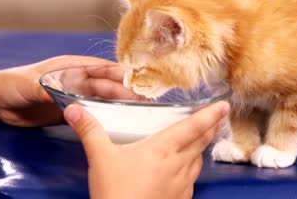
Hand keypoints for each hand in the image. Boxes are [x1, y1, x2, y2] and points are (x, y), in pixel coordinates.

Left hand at [0, 55, 137, 126]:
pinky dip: (104, 116)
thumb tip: (58, 95)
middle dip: (125, 90)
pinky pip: (91, 112)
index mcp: (71, 66)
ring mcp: (74, 95)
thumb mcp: (29, 85)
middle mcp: (76, 79)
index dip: (120, 73)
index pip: (101, 68)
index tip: (138, 81)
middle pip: (106, 85)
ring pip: (102, 98)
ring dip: (118, 103)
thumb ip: (44, 89)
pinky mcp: (69, 111)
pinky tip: (116, 121)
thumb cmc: (13, 84)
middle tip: (143, 100)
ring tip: (136, 110)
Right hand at [64, 101, 229, 198]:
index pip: (192, 128)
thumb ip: (89, 131)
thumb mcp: (100, 158)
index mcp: (163, 149)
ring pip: (198, 161)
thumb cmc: (114, 190)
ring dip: (201, 147)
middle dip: (210, 127)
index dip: (210, 115)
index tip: (225, 105)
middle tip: (217, 116)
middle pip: (201, 142)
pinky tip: (184, 169)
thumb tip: (72, 109)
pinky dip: (193, 167)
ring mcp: (182, 185)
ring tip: (200, 139)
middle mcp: (178, 165)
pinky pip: (192, 179)